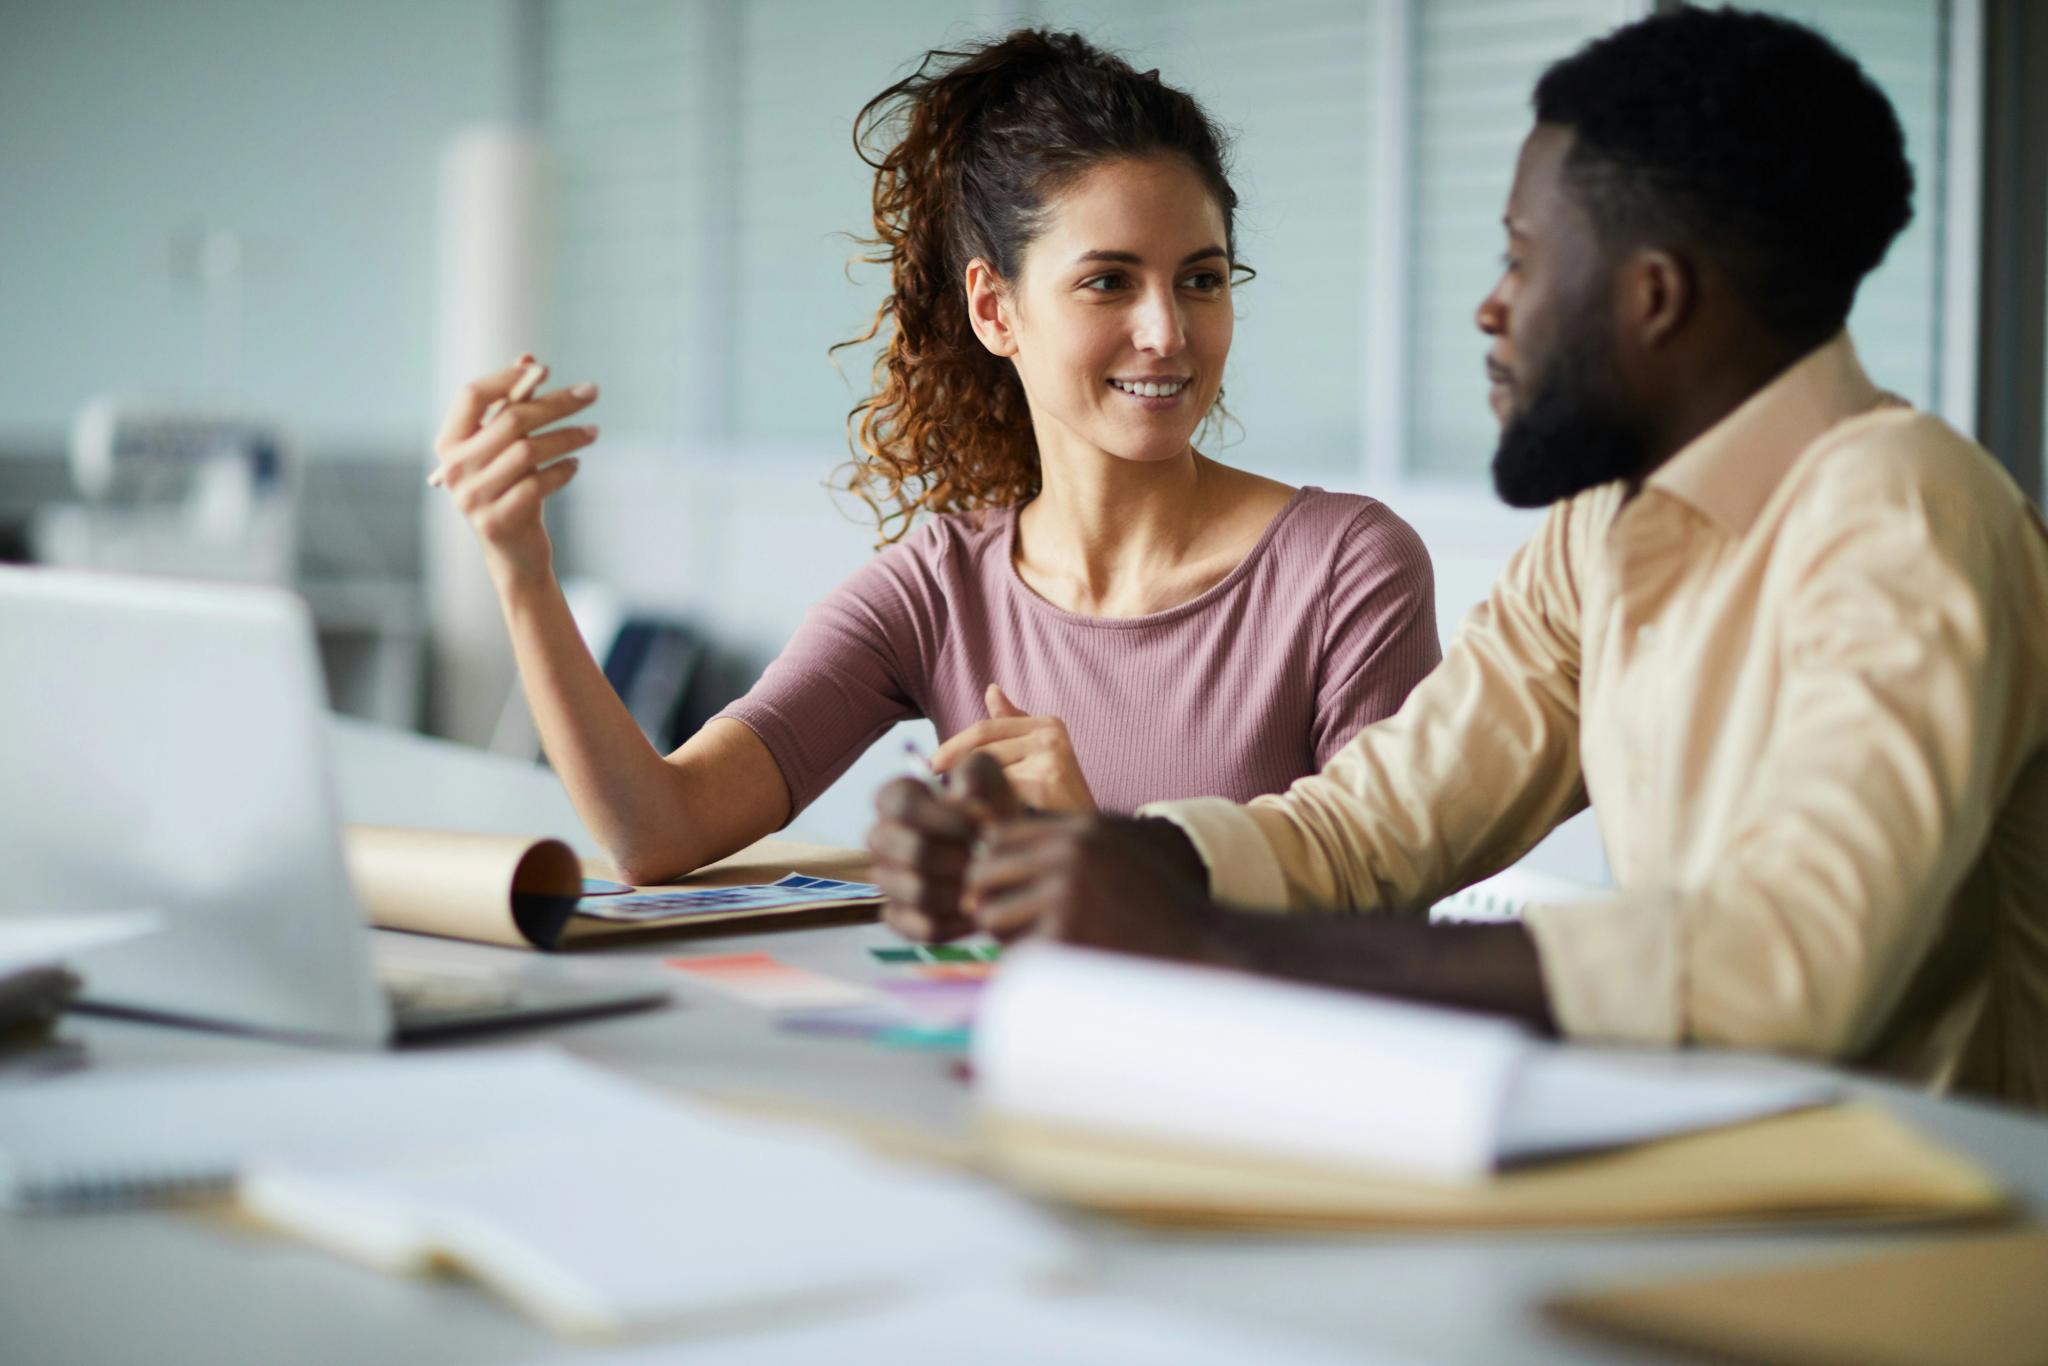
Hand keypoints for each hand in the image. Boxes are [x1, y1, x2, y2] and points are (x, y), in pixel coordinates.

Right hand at [430, 355, 600, 583]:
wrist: (514, 555)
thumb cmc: (511, 491)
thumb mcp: (507, 449)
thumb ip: (512, 405)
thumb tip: (529, 359)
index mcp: (449, 443)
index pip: (472, 395)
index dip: (509, 377)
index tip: (546, 369)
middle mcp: (454, 468)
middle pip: (510, 419)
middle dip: (557, 402)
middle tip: (592, 392)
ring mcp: (472, 497)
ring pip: (529, 451)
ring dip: (568, 436)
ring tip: (593, 433)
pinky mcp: (497, 521)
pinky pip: (538, 484)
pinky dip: (562, 471)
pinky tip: (576, 466)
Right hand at [867, 751, 1023, 942]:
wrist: (1004, 850)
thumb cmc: (990, 807)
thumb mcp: (989, 776)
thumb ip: (975, 773)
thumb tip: (961, 799)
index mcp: (895, 799)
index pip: (899, 805)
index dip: (943, 816)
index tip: (981, 821)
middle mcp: (882, 839)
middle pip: (910, 852)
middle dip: (958, 856)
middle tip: (985, 857)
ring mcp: (888, 881)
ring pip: (918, 892)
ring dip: (961, 888)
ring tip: (985, 881)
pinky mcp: (902, 918)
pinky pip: (923, 928)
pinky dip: (957, 922)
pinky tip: (978, 909)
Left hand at [928, 684, 1097, 813]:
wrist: (1086, 840)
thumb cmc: (1058, 802)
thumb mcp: (1036, 758)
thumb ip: (1012, 725)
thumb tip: (991, 689)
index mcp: (1047, 723)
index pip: (984, 729)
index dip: (953, 747)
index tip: (932, 764)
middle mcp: (1051, 733)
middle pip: (983, 749)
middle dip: (957, 770)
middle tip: (937, 791)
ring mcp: (1051, 755)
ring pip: (988, 771)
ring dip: (973, 793)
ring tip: (966, 812)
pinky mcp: (1049, 780)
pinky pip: (1000, 790)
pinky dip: (989, 807)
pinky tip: (988, 822)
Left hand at [966, 804, 1215, 954]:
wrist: (1202, 947)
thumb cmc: (1158, 903)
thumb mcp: (1117, 849)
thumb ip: (1064, 840)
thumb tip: (992, 845)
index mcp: (1080, 831)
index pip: (998, 838)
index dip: (994, 866)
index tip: (1006, 891)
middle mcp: (1069, 856)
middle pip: (983, 873)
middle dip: (991, 900)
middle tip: (1013, 924)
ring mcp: (1065, 897)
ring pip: (991, 916)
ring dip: (1006, 935)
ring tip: (1038, 945)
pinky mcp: (1065, 940)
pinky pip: (1014, 954)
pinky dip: (1027, 964)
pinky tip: (1056, 965)